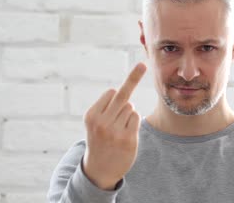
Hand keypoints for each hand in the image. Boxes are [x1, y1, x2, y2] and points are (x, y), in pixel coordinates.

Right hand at [82, 63, 146, 189]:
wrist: (99, 169)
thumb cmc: (100, 139)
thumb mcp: (95, 122)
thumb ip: (108, 106)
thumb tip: (123, 88)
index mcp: (91, 116)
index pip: (111, 93)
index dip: (115, 97)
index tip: (118, 95)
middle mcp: (101, 122)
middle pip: (123, 96)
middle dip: (134, 78)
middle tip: (142, 64)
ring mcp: (115, 131)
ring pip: (131, 108)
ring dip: (129, 114)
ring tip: (118, 129)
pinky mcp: (128, 139)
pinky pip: (137, 118)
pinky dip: (134, 122)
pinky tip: (126, 134)